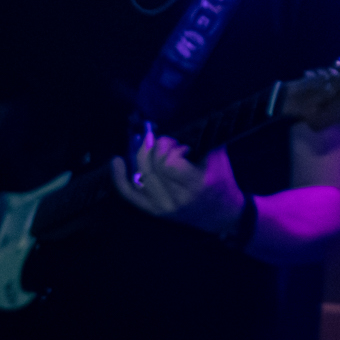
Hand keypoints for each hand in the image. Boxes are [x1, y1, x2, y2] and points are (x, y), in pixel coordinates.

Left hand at [110, 134, 245, 234]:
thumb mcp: (219, 160)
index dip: (170, 148)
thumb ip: (203, 141)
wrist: (222, 216)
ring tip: (144, 142)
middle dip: (156, 147)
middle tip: (166, 142)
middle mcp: (177, 198)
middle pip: (152, 167)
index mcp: (196, 185)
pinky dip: (119, 177)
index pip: (169, 163)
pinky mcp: (154, 211)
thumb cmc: (223, 184)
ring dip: (140, 155)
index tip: (181, 146)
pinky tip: (116, 161)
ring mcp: (163, 206)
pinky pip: (130, 194)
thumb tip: (182, 123)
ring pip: (140, 177)